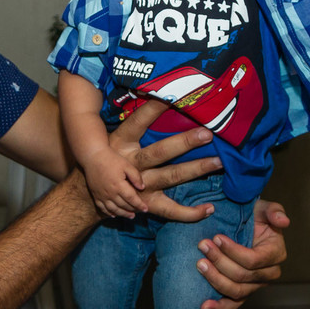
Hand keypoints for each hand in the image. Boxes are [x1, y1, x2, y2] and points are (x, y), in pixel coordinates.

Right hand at [83, 147, 146, 218]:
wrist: (92, 156)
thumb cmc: (111, 159)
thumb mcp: (127, 165)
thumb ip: (136, 177)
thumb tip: (142, 188)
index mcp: (119, 185)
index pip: (132, 199)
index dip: (140, 205)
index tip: (146, 209)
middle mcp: (110, 193)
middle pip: (124, 205)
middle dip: (133, 210)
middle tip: (140, 212)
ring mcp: (101, 195)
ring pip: (114, 209)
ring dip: (123, 214)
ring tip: (131, 216)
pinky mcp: (95, 195)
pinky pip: (102, 208)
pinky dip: (109, 213)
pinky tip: (114, 215)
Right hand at [106, 99, 222, 221]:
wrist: (91, 195)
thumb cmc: (111, 159)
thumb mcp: (116, 139)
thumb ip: (136, 124)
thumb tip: (158, 96)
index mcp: (122, 143)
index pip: (137, 122)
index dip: (152, 109)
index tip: (170, 96)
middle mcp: (132, 164)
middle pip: (160, 151)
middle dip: (185, 142)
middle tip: (207, 134)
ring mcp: (140, 187)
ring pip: (171, 176)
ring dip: (196, 169)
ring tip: (218, 162)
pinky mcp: (147, 204)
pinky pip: (171, 210)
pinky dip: (191, 212)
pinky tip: (210, 208)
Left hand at [197, 199, 289, 308]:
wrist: (243, 225)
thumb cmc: (254, 216)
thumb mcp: (264, 208)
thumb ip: (274, 211)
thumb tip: (283, 221)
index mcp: (276, 254)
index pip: (253, 260)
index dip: (233, 251)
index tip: (216, 238)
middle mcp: (269, 273)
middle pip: (242, 276)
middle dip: (220, 261)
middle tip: (202, 246)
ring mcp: (255, 285)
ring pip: (236, 291)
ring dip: (215, 279)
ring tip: (200, 265)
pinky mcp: (243, 293)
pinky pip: (233, 304)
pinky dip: (219, 307)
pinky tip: (204, 306)